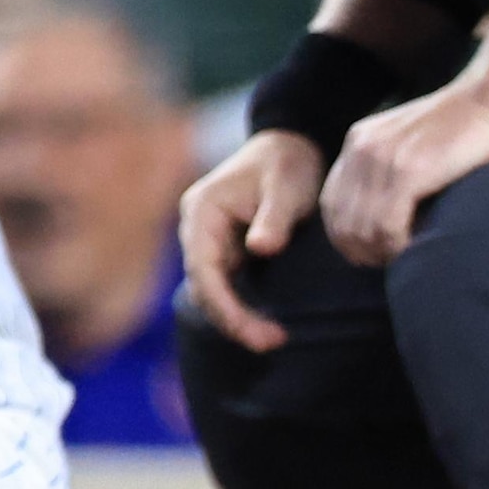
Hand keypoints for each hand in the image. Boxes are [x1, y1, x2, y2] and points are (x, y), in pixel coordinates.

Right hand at [176, 130, 324, 352]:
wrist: (291, 146)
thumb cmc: (288, 163)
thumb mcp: (287, 185)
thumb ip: (274, 217)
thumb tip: (259, 249)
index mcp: (202, 210)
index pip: (202, 267)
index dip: (225, 304)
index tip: (257, 331)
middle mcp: (197, 228)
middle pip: (202, 285)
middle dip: (232, 319)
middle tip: (272, 342)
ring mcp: (209, 241)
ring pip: (211, 290)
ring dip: (235, 318)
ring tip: (273, 339)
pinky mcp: (226, 251)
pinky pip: (225, 286)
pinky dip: (240, 308)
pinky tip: (265, 325)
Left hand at [325, 77, 488, 266]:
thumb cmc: (462, 123)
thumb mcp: (410, 141)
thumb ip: (390, 166)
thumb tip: (383, 212)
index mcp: (359, 141)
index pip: (331, 201)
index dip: (343, 234)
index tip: (365, 254)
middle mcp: (362, 149)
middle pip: (341, 218)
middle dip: (358, 250)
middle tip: (384, 265)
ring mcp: (383, 159)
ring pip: (363, 227)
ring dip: (379, 252)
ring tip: (401, 261)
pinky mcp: (409, 170)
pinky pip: (388, 224)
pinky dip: (398, 246)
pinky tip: (413, 251)